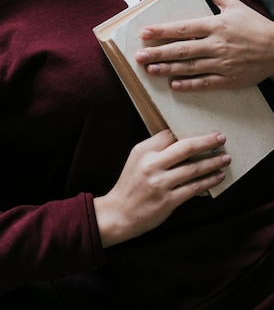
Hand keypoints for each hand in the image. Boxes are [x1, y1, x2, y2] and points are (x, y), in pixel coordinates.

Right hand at [94, 129, 229, 247]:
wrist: (119, 213)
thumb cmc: (131, 184)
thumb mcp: (136, 159)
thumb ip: (156, 149)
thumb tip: (182, 141)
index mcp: (144, 151)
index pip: (170, 135)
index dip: (188, 133)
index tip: (204, 132)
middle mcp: (152, 165)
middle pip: (185, 148)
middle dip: (206, 142)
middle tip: (221, 138)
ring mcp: (161, 183)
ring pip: (193, 169)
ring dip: (212, 162)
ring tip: (225, 158)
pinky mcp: (168, 201)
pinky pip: (193, 188)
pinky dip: (208, 181)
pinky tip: (218, 177)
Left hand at [135, 0, 273, 90]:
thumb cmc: (255, 26)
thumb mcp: (234, 5)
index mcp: (216, 25)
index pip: (184, 28)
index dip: (162, 31)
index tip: (145, 33)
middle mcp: (216, 45)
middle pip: (182, 49)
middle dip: (158, 53)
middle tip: (139, 57)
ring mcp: (222, 63)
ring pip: (190, 67)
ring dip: (168, 69)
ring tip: (150, 70)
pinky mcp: (229, 79)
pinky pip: (205, 83)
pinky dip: (189, 85)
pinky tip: (174, 85)